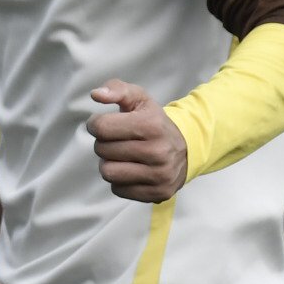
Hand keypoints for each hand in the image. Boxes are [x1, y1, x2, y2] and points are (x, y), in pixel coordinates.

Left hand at [89, 81, 189, 202]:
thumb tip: (96, 94)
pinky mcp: (157, 193)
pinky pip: (117, 189)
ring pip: (108, 172)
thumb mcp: (140, 100)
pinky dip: (119, 180)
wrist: (187, 150)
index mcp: (151, 125)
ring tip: (122, 156)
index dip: (96, 124)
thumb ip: (117, 90)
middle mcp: (158, 151)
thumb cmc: (155, 123)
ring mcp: (159, 175)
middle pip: (102, 150)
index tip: (104, 124)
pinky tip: (132, 170)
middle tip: (118, 141)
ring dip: (109, 163)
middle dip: (104, 144)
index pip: (102, 128)